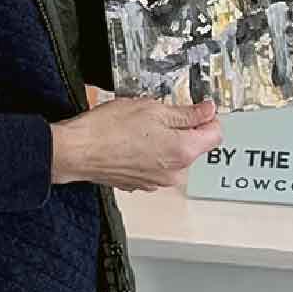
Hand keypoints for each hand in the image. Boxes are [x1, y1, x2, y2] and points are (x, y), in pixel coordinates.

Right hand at [50, 95, 220, 191]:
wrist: (77, 151)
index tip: (198, 107)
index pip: (215, 135)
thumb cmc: (108, 130)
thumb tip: (208, 111)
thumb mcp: (154, 109)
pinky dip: (149, 152)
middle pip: (194, 146)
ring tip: (140, 126)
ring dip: (165, 140)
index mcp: (182, 152)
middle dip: (183, 128)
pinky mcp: (140, 183)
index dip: (207, 117)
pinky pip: (155, 164)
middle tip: (160, 112)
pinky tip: (131, 140)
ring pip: (173, 155)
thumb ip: (187, 113)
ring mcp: (156, 181)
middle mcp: (173, 172)